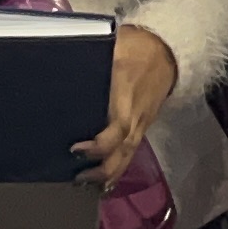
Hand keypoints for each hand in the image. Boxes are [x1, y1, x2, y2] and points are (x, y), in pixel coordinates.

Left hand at [72, 25, 177, 185]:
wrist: (167, 51)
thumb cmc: (135, 46)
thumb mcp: (112, 43)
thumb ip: (91, 54)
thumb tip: (60, 57)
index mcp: (126, 93)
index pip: (118, 127)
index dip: (99, 144)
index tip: (75, 149)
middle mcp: (135, 114)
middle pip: (123, 149)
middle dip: (103, 168)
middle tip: (78, 178)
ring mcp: (141, 122)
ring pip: (128, 155)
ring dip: (109, 173)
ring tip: (88, 185)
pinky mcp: (143, 126)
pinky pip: (131, 151)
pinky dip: (118, 168)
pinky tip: (104, 182)